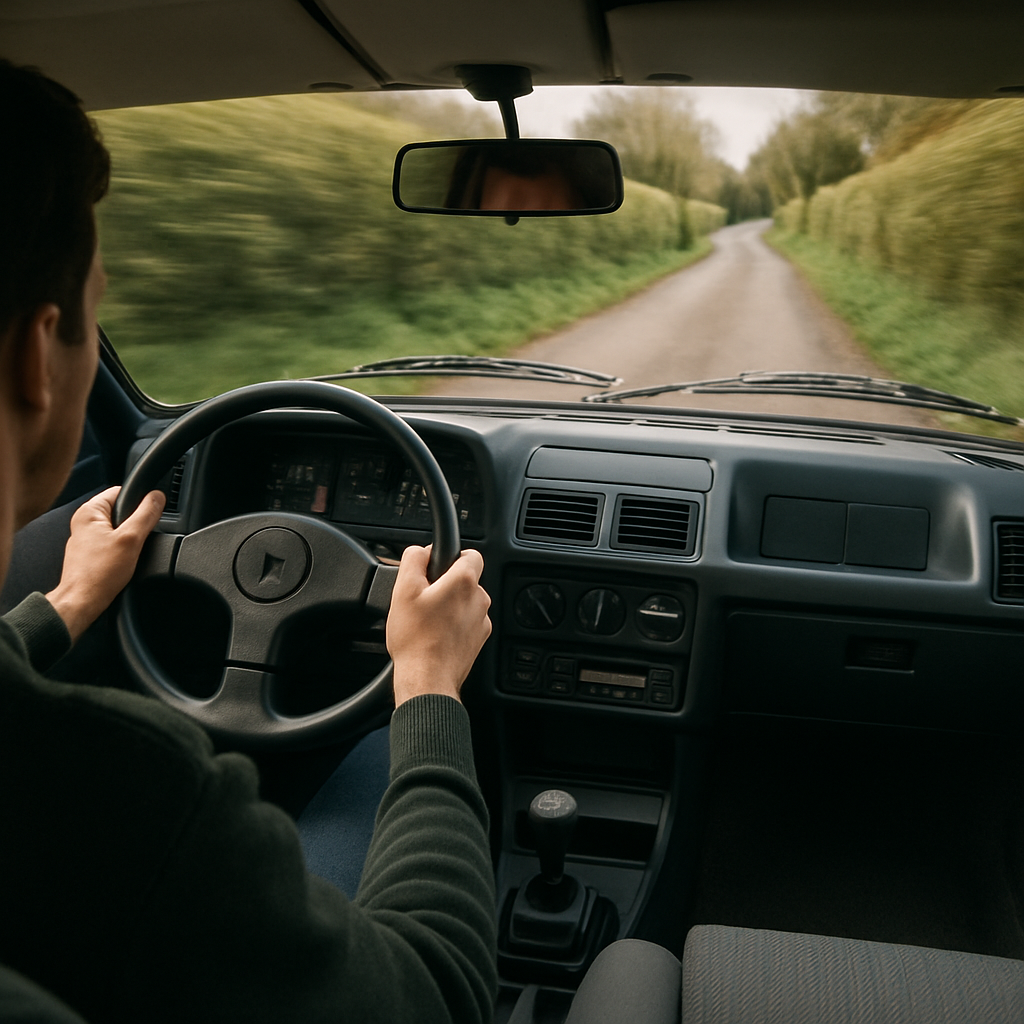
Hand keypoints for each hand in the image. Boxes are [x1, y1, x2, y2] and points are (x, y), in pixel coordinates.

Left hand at [47, 485, 165, 642]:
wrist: (82, 602)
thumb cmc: (98, 574)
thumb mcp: (131, 539)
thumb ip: (146, 514)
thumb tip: (157, 497)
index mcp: (89, 512)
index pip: (121, 491)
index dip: (139, 501)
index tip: (148, 515)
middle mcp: (84, 522)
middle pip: (122, 511)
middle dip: (135, 524)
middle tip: (136, 540)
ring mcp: (86, 539)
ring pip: (119, 530)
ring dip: (129, 540)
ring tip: (128, 553)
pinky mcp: (91, 554)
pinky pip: (113, 544)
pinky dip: (122, 551)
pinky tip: (122, 563)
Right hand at [386, 545, 491, 706]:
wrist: (427, 679)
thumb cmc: (415, 639)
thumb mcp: (403, 589)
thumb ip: (414, 559)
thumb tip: (422, 551)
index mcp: (464, 582)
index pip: (470, 554)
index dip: (452, 556)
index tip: (437, 567)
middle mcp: (479, 600)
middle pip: (466, 580)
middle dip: (446, 584)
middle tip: (423, 598)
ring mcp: (481, 621)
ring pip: (465, 602)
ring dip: (449, 606)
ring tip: (426, 620)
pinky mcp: (478, 640)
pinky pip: (467, 622)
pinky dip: (453, 625)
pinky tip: (435, 634)